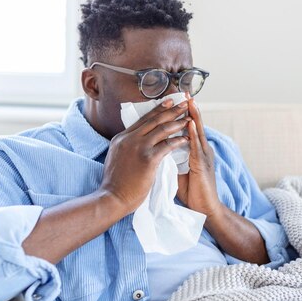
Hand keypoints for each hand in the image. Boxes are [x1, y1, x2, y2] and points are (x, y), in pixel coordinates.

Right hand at [99, 99, 190, 213]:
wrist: (112, 198)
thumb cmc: (116, 183)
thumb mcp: (116, 157)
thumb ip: (126, 147)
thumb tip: (133, 141)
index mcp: (121, 138)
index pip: (143, 119)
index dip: (157, 110)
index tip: (169, 102)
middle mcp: (129, 139)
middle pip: (154, 120)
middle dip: (171, 110)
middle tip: (183, 103)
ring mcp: (139, 147)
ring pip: (162, 129)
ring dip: (177, 123)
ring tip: (188, 119)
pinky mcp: (148, 159)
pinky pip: (167, 145)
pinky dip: (178, 140)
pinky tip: (186, 138)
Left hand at [176, 98, 222, 217]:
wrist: (205, 210)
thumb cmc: (192, 192)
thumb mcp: (179, 171)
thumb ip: (172, 158)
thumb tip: (158, 149)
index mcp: (196, 151)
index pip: (188, 128)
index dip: (183, 114)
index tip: (176, 100)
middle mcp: (202, 150)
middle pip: (195, 124)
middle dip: (189, 108)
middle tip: (184, 91)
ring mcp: (204, 156)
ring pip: (198, 132)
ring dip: (193, 115)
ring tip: (188, 100)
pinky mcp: (203, 165)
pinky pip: (197, 146)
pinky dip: (192, 134)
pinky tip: (188, 123)